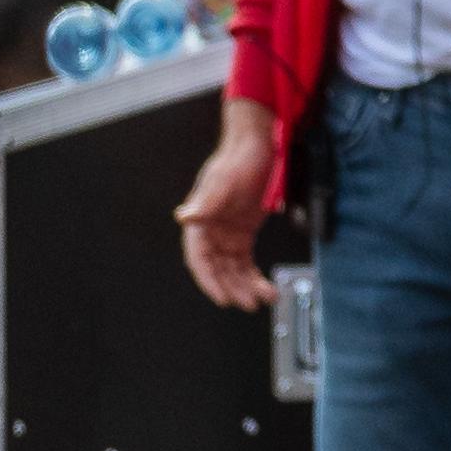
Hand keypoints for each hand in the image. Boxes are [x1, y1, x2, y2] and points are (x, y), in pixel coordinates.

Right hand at [174, 97, 277, 311]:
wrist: (259, 147)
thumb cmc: (238, 159)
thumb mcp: (223, 180)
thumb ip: (206, 201)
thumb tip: (184, 216)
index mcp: (200, 221)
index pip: (199, 259)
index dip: (208, 280)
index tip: (222, 298)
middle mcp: (211, 231)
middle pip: (218, 269)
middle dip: (232, 288)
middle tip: (249, 303)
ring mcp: (227, 234)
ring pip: (233, 270)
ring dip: (246, 286)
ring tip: (264, 298)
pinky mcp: (243, 234)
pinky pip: (246, 262)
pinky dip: (255, 276)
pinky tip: (266, 288)